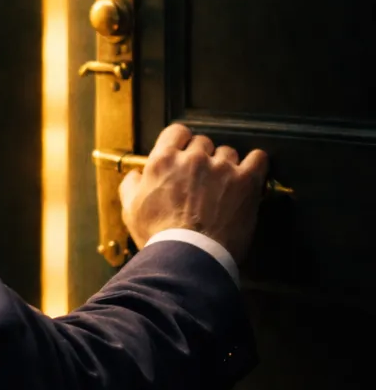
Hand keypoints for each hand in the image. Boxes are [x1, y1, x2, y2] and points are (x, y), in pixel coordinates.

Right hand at [118, 122, 269, 266]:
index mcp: (164, 160)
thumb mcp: (131, 211)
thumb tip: (136, 175)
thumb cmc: (159, 237)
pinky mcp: (246, 181)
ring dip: (226, 166)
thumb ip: (131, 186)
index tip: (184, 153)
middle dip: (203, 158)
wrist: (188, 257)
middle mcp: (193, 158)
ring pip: (228, 152)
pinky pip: (258, 159)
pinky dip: (255, 164)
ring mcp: (221, 168)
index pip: (176, 132)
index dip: (181, 142)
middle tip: (202, 180)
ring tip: (223, 187)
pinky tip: (251, 174)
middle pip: (203, 143)